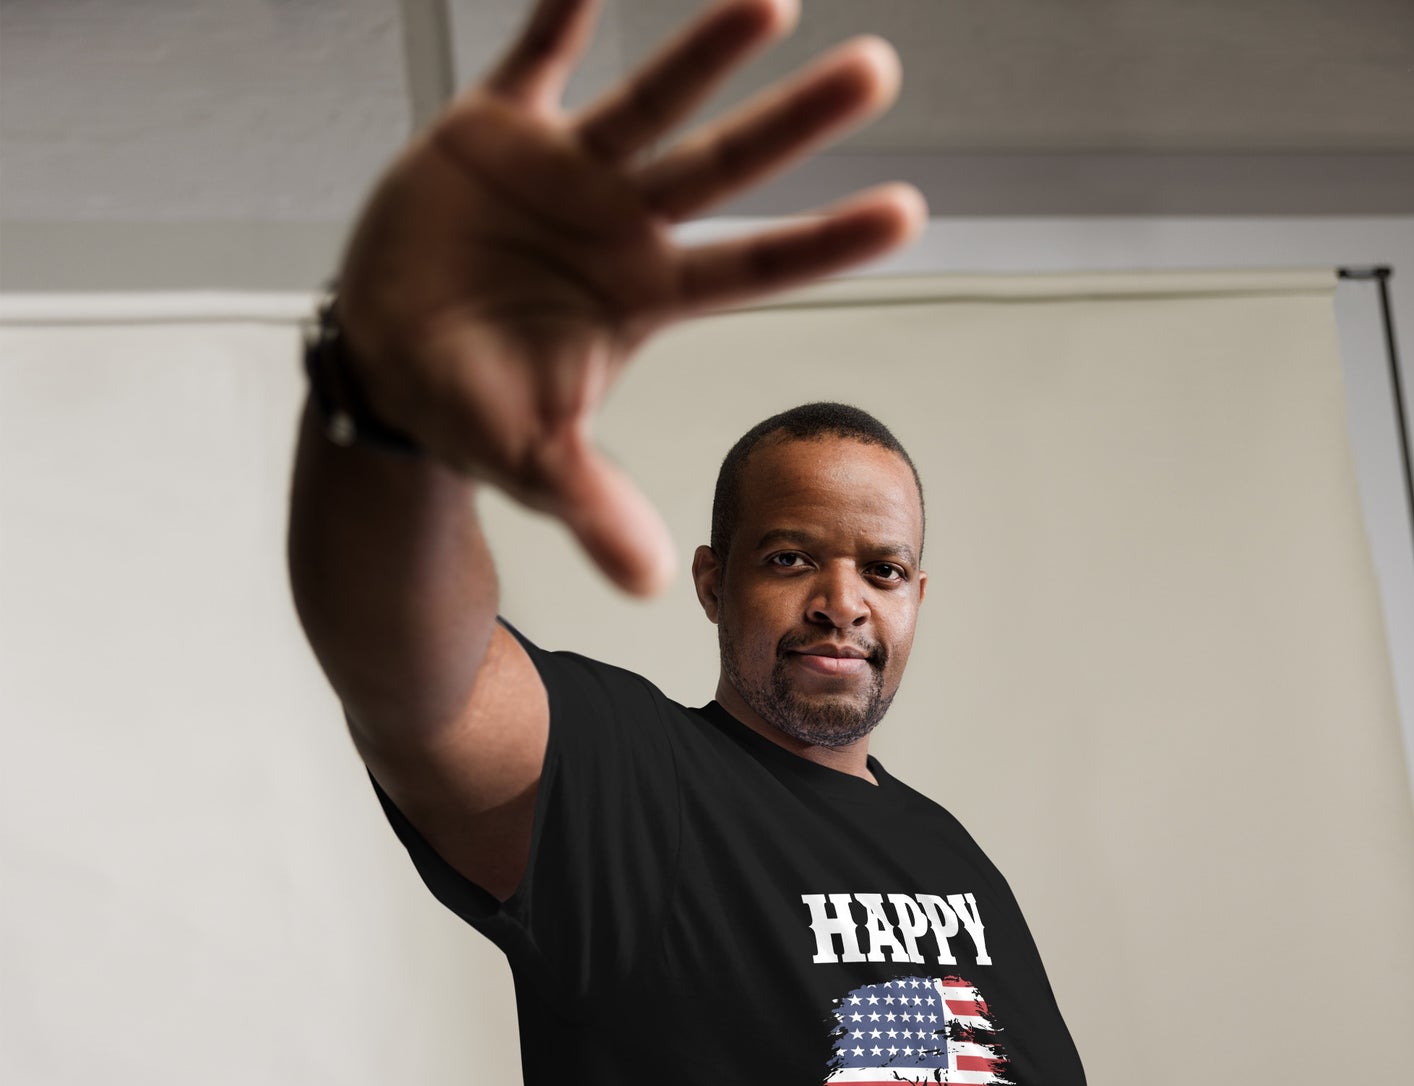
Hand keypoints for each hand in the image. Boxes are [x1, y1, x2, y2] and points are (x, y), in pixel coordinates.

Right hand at [332, 0, 926, 594]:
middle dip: (795, 123)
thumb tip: (651, 584)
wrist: (388, 360)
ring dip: (705, 51)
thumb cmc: (473, 409)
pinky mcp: (493, 131)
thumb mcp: (534, 463)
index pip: (753, 268)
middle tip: (879, 73)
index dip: (826, 243)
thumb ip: (595, 507)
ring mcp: (563, 173)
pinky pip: (535, 55)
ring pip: (649, 100)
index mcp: (643, 297)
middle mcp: (620, 226)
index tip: (909, 213)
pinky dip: (563, 10)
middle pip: (723, 168)